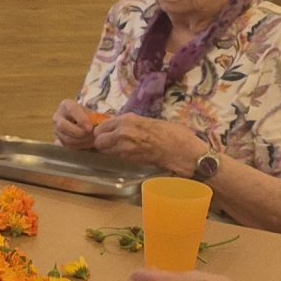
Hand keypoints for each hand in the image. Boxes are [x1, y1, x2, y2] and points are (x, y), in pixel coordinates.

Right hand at [53, 99, 99, 149]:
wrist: (83, 124)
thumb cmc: (89, 117)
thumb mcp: (93, 113)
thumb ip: (97, 118)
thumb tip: (102, 124)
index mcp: (66, 105)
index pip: (71, 109)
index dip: (81, 119)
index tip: (90, 128)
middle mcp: (58, 116)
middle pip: (62, 126)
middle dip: (78, 132)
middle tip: (91, 136)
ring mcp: (56, 130)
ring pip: (65, 138)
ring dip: (81, 142)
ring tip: (92, 141)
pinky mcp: (58, 141)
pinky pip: (66, 147)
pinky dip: (78, 148)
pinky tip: (87, 145)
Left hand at [92, 113, 211, 175]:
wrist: (181, 150)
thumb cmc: (172, 133)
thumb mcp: (148, 121)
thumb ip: (132, 124)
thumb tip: (121, 127)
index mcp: (127, 120)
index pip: (101, 126)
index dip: (103, 131)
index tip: (107, 134)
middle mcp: (122, 132)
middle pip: (98, 140)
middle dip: (102, 142)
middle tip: (110, 143)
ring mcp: (125, 148)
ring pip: (105, 150)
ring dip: (109, 150)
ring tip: (120, 149)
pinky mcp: (130, 160)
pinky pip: (116, 157)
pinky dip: (118, 156)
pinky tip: (129, 154)